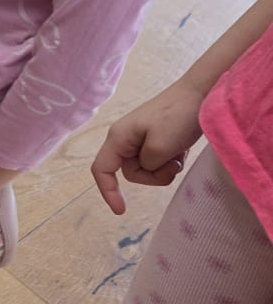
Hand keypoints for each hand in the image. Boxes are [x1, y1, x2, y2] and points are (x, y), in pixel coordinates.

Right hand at [89, 81, 204, 213]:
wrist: (201, 93)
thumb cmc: (177, 116)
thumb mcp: (161, 146)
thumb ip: (148, 164)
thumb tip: (147, 167)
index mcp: (119, 137)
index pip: (102, 169)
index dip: (107, 191)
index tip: (122, 211)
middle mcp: (126, 139)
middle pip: (131, 173)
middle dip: (153, 175)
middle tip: (173, 165)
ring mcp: (142, 139)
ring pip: (147, 169)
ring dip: (165, 168)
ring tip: (179, 154)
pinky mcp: (157, 139)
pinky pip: (158, 161)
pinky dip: (171, 161)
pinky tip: (182, 149)